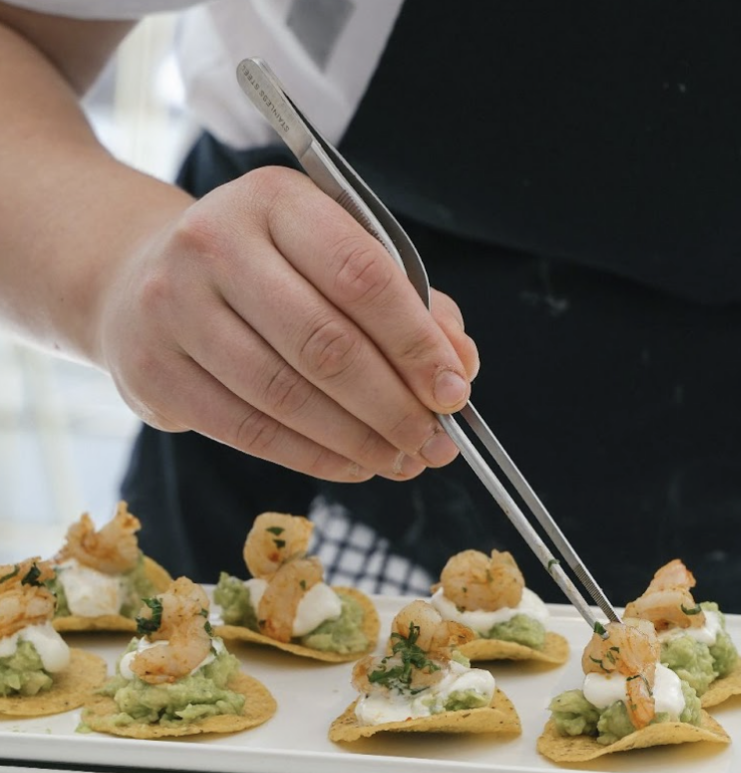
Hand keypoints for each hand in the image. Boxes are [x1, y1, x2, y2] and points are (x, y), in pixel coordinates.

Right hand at [94, 166, 478, 480]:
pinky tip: (355, 465)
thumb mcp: (339, 258)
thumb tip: (460, 366)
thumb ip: (411, 305)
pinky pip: (248, 429)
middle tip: (436, 443)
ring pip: (286, 395)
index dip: (416, 344)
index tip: (454, 392)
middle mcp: (214, 243)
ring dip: (359, 440)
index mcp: (276, 200)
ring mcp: (173, 306)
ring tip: (403, 460)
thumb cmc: (270, 271)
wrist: (141, 279)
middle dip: (394, 406)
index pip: (362, 276)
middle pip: (325, 344)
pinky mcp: (152, 369)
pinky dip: (313, 457)